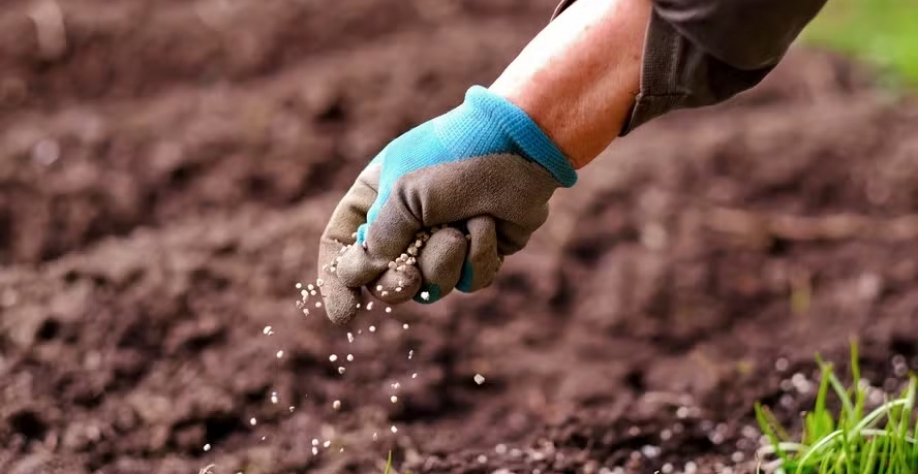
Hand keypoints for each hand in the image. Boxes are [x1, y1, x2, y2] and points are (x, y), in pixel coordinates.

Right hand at [317, 86, 576, 323]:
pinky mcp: (479, 252)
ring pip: (430, 286)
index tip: (344, 313)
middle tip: (407, 279)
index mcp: (375, 197)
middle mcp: (406, 222)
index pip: (341, 244)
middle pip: (383, 279)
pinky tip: (489, 226)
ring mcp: (443, 240)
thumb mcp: (404, 192)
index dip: (337, 281)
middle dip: (397, 284)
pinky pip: (469, 282)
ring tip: (460, 229)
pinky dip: (479, 257)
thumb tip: (361, 275)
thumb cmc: (456, 157)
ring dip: (444, 262)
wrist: (522, 146)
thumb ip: (379, 238)